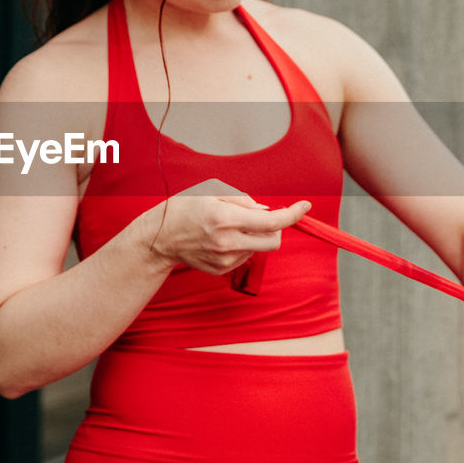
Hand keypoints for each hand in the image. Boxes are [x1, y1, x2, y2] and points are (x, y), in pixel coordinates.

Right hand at [143, 179, 310, 274]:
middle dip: (276, 229)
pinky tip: (222, 239)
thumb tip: (267, 212)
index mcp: (225, 218)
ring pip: (259, 248)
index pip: (271, 222)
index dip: (292, 214)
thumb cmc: (183, 209)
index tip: (304, 206)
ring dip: (255, 236)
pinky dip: (242, 245)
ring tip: (230, 226)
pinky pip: (245, 256)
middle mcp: (227, 241)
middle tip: (264, 218)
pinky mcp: (221, 269)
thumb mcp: (211, 192)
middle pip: (273, 241)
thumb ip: (243, 200)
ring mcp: (225, 259)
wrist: (158, 239)